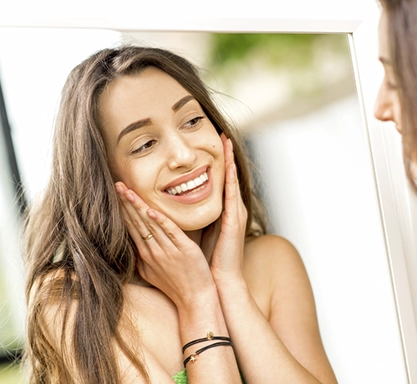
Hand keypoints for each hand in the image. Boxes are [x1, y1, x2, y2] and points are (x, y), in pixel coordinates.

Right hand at [115, 182, 215, 308]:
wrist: (194, 300)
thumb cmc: (176, 287)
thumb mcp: (152, 274)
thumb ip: (144, 258)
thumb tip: (135, 246)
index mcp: (146, 254)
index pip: (131, 227)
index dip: (124, 209)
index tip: (117, 194)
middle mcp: (153, 251)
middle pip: (136, 222)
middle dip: (126, 203)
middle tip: (117, 184)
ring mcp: (167, 251)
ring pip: (149, 224)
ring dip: (138, 206)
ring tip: (128, 191)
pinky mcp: (184, 250)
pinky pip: (170, 232)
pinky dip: (160, 221)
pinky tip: (150, 210)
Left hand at [205, 133, 247, 282]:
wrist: (221, 282)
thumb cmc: (209, 261)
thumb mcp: (202, 234)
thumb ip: (196, 219)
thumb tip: (180, 209)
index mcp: (225, 213)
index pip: (222, 182)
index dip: (220, 163)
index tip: (215, 144)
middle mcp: (233, 211)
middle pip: (229, 176)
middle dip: (227, 155)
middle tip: (223, 133)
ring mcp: (235, 215)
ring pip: (232, 181)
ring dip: (229, 161)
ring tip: (227, 141)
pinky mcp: (233, 222)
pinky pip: (230, 196)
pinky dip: (228, 180)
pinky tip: (225, 166)